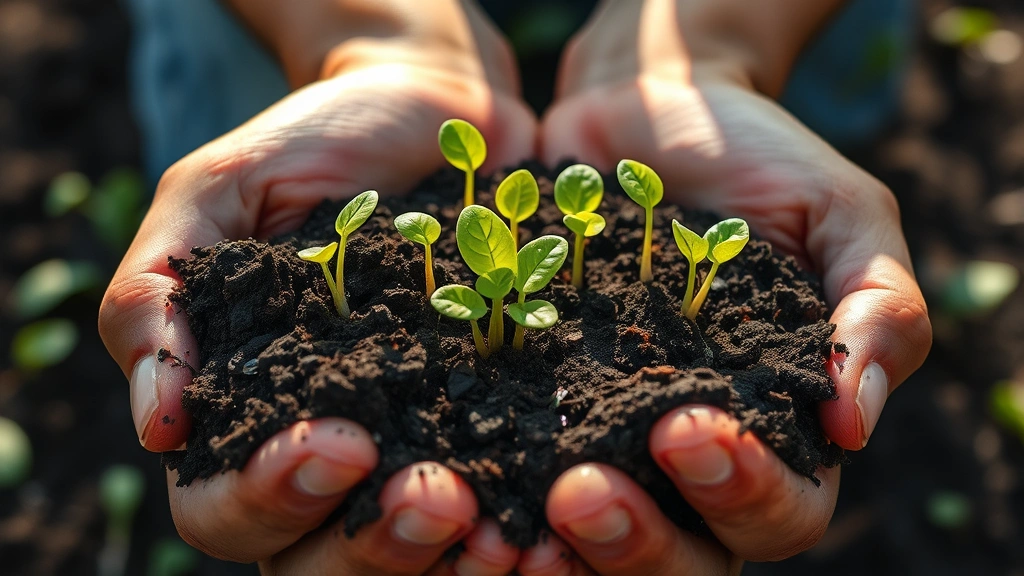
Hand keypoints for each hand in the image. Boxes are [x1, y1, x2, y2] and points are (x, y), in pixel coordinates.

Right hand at [99, 3, 532, 570]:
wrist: (434, 108)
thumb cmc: (312, 144)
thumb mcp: (216, 191)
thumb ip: (159, 293)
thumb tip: (160, 426)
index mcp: (248, 414)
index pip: (225, 509)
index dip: (269, 500)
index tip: (337, 444)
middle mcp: (334, 453)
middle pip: (321, 566)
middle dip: (375, 548)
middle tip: (437, 499)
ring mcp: (420, 446)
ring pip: (414, 559)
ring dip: (452, 563)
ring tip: (503, 537)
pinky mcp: (500, 427)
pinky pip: (508, 508)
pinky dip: (530, 535)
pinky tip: (556, 532)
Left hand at [525, 0, 931, 571]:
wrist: (647, 110)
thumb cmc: (760, 160)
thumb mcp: (840, 214)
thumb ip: (878, 310)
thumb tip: (855, 426)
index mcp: (777, 430)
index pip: (781, 510)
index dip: (742, 492)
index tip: (686, 424)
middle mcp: (686, 458)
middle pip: (683, 559)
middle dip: (637, 543)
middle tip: (582, 492)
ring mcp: (602, 435)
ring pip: (590, 546)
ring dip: (557, 552)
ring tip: (514, 524)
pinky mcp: (529, 404)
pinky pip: (508, 475)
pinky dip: (486, 496)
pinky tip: (453, 486)